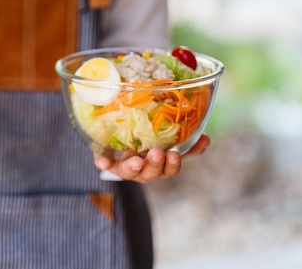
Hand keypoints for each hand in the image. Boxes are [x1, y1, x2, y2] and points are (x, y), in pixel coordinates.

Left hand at [93, 134, 209, 182]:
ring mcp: (125, 167)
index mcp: (160, 164)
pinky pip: (105, 164)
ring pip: (131, 173)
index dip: (175, 163)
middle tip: (158, 153)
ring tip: (138, 160)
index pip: (170, 168)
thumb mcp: (167, 136)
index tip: (179, 153)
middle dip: (157, 165)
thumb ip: (185, 139)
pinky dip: (104, 163)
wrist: (116, 134)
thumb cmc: (147, 137)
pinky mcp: (107, 162)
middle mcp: (144, 169)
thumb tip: (205, 138)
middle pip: (152, 173)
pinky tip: (102, 162)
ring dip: (135, 167)